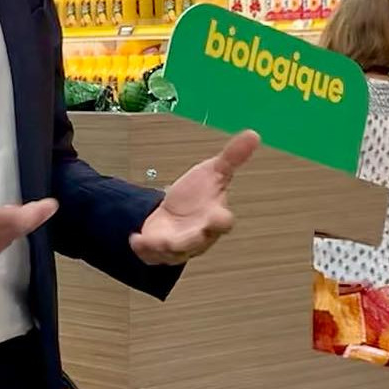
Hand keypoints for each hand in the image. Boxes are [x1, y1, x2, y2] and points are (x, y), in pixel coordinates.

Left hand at [130, 130, 259, 264]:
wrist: (174, 212)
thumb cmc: (198, 196)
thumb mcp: (214, 172)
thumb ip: (232, 157)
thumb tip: (254, 134)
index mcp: (214, 218)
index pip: (223, 223)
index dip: (222, 221)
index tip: (221, 217)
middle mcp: (198, 236)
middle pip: (197, 242)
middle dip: (191, 240)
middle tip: (181, 237)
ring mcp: (178, 245)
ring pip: (173, 251)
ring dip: (164, 247)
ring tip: (155, 240)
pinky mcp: (158, 249)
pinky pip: (151, 254)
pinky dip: (143, 248)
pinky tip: (135, 238)